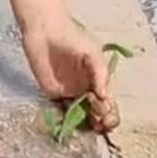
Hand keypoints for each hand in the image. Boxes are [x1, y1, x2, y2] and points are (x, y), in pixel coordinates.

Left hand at [22, 19, 118, 133]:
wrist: (46, 31)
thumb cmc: (72, 37)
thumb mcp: (92, 53)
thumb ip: (100, 73)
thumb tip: (104, 96)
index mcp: (97, 80)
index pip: (107, 102)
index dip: (110, 111)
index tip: (108, 114)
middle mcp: (84, 89)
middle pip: (96, 112)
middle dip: (102, 120)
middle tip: (103, 123)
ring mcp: (69, 93)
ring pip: (80, 115)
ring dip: (88, 124)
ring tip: (94, 125)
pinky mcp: (52, 93)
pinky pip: (61, 110)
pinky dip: (67, 119)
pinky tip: (74, 122)